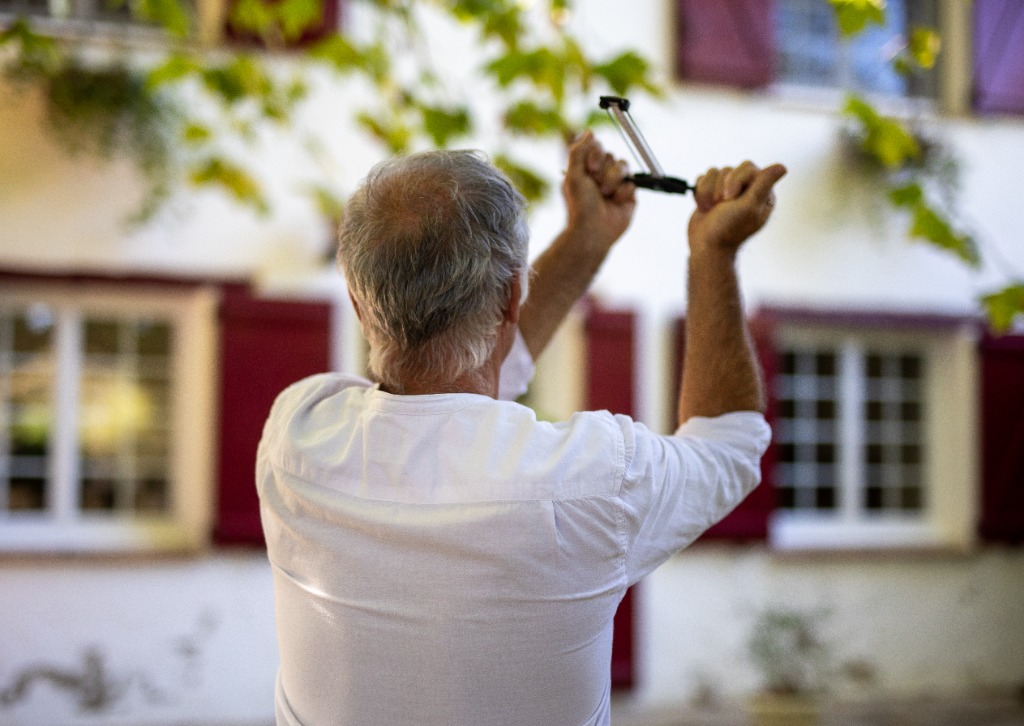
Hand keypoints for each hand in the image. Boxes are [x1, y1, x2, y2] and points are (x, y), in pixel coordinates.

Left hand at [562, 130, 636, 251]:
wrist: (593, 230)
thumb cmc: (580, 205)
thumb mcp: (573, 174)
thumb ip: (578, 151)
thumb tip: (590, 132)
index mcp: (586, 169)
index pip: (597, 146)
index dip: (596, 154)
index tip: (590, 168)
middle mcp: (601, 175)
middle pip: (611, 155)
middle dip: (604, 171)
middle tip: (596, 187)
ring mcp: (616, 185)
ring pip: (623, 166)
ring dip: (613, 180)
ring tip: (606, 195)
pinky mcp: (628, 196)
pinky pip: (632, 183)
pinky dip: (622, 193)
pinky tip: (615, 203)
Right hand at [688, 161, 786, 257]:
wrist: (705, 245)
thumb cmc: (728, 229)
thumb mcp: (749, 207)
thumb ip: (764, 185)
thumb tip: (782, 167)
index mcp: (761, 192)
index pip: (748, 168)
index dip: (735, 180)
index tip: (730, 200)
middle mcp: (746, 189)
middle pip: (730, 169)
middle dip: (720, 187)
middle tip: (720, 206)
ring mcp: (728, 190)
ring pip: (715, 172)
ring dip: (709, 193)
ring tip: (711, 209)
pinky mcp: (712, 192)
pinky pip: (703, 178)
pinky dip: (700, 193)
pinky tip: (705, 207)